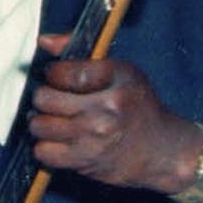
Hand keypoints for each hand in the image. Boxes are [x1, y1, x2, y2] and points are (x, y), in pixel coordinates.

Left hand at [22, 45, 202, 195]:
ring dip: (42, 123)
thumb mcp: (121, 72)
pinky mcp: (85, 161)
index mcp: (117, 78)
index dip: (53, 74)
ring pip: (39, 125)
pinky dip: (46, 146)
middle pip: (45, 98)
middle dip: (44, 98)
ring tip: (56, 121)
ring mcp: (95, 136)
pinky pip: (43, 151)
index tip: (57, 78)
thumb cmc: (138, 108)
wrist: (162, 150)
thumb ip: (79, 54)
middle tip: (53, 101)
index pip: (63, 72)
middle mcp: (106, 107)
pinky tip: (60, 141)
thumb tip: (44, 41)